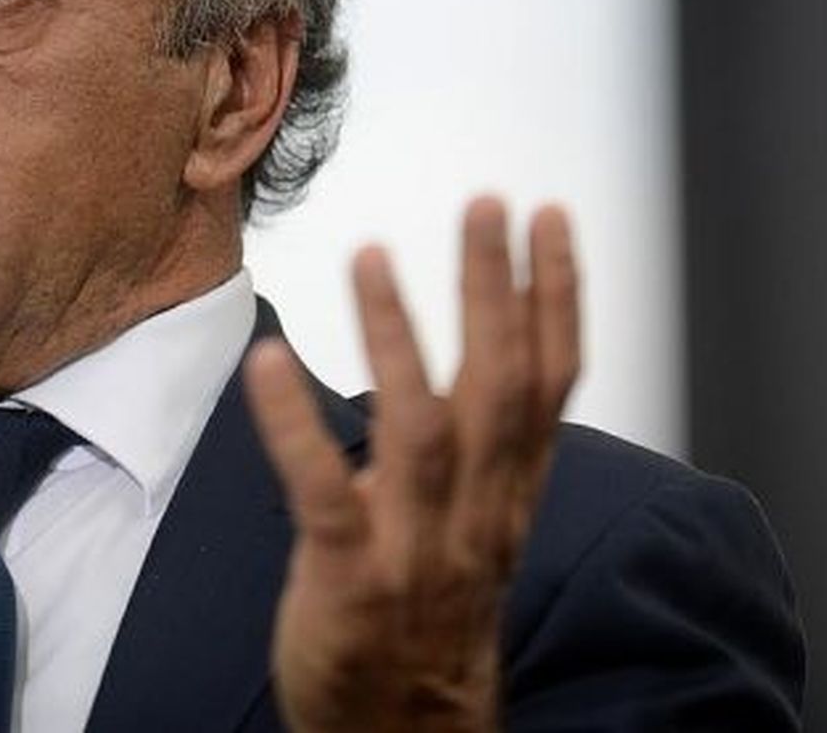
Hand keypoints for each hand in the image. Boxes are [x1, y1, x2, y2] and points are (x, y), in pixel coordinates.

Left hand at [245, 196, 580, 732]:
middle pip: (498, 389)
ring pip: (420, 430)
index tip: (550, 220)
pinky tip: (268, 363)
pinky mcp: (348, 582)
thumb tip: (460, 365)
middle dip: (495, 291)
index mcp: (509, 497)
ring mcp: (414, 551)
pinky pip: (324, 494)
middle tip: (486, 204)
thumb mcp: (476, 531)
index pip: (549, 383)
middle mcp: (476, 518)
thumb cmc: (431, 622)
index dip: (557, 298)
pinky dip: (297, 428)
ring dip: (397, 337)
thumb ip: (476, 452)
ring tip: (373, 253)